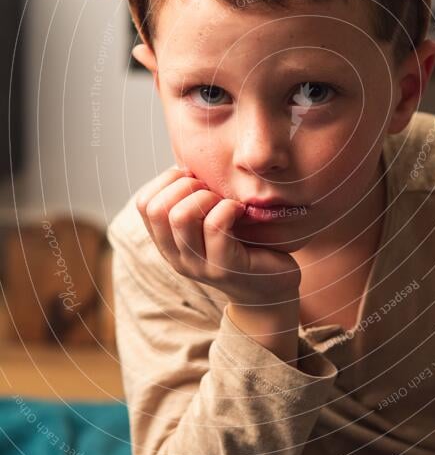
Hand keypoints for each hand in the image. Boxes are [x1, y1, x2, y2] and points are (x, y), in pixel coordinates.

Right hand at [135, 167, 301, 307]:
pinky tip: (240, 211)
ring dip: (207, 197)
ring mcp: (199, 265)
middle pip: (158, 208)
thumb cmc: (243, 246)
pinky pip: (215, 225)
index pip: (144, 203)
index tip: (195, 180)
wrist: (270, 290)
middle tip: (212, 191)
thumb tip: (186, 163)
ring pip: (182, 216)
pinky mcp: (226, 268)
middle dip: (187, 186)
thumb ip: (192, 200)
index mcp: (167, 243)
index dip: (167, 181)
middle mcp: (177, 257)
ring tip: (225, 202)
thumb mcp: (209, 222)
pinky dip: (228, 208)